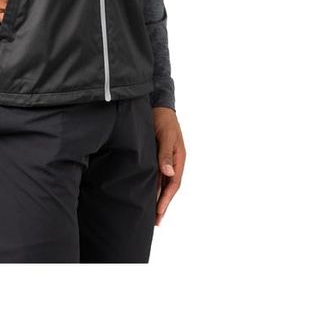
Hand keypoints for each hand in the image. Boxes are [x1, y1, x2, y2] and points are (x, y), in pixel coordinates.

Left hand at [153, 106, 184, 225]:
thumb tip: (169, 172)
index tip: (159, 212)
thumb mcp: (166, 135)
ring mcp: (165, 159)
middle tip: (155, 221)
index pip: (174, 183)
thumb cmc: (163, 119)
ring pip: (162, 183)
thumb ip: (166, 153)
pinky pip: (156, 175)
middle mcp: (173, 161)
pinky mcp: (156, 156)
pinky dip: (153, 186)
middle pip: (169, 187)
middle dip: (163, 204)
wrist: (157, 104)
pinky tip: (146, 193)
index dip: (167, 199)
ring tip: (151, 213)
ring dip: (158, 197)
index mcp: (179, 158)